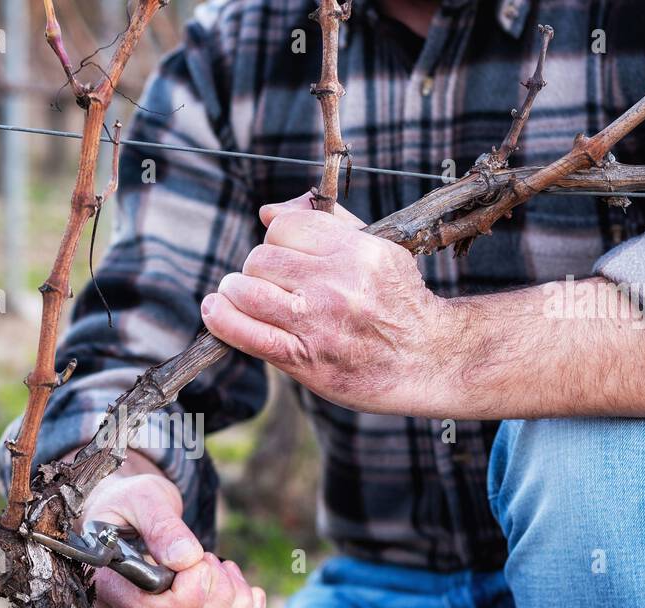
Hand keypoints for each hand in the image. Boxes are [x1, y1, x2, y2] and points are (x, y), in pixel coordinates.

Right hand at [82, 467, 265, 607]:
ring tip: (224, 566)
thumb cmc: (131, 502)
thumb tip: (186, 558)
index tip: (198, 558)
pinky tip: (252, 593)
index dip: (186, 593)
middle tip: (210, 557)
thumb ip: (161, 525)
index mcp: (108, 586)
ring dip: (234, 601)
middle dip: (216, 592)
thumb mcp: (141, 498)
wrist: (133, 514)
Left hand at [200, 192, 460, 416]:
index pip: (284, 226)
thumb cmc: (399, 302)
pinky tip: (215, 310)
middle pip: (261, 258)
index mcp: (357, 250)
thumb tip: (268, 211)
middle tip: (266, 284)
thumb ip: (327, 224)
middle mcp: (336, 283)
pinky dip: (222, 320)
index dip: (276, 239)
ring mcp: (318, 323)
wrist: (429, 359)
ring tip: (239, 297)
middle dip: (255, 269)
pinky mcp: (305, 360)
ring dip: (234, 292)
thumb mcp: (378, 250)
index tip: (283, 257)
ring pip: (247, 291)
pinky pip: (247, 334)